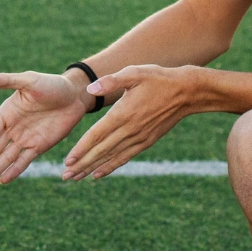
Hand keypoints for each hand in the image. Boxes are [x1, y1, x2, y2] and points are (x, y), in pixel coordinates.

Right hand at [0, 71, 90, 186]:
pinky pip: (24, 161)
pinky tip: (3, 180)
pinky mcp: (39, 146)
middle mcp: (12, 128)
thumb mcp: (28, 81)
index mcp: (6, 113)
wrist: (75, 95)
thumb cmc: (51, 84)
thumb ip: (6, 81)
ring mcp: (25, 139)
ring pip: (6, 158)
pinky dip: (14, 171)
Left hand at [62, 64, 206, 180]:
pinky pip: (125, 157)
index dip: (81, 148)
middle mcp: (130, 129)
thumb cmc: (158, 78)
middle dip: (82, 164)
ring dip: (92, 168)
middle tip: (65, 175)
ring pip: (111, 157)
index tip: (67, 160)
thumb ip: (111, 81)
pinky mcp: (147, 141)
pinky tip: (98, 174)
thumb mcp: (134, 73)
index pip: (97, 135)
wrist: (186, 92)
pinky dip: (111, 166)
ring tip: (76, 178)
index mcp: (123, 113)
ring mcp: (139, 138)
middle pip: (101, 150)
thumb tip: (90, 89)